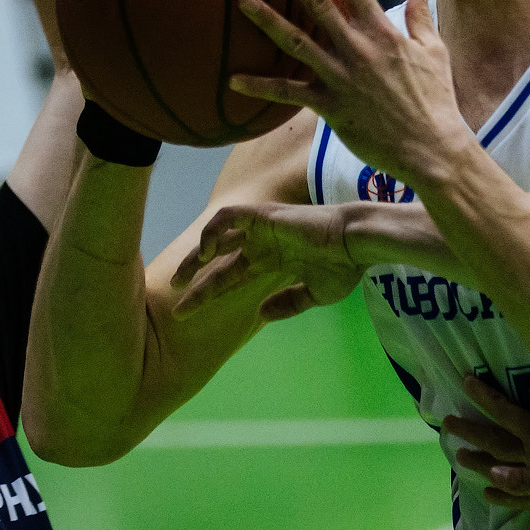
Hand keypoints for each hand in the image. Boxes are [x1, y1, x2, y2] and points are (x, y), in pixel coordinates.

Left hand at [169, 201, 361, 320]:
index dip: (206, 293)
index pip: (229, 277)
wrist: (357, 245)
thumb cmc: (343, 268)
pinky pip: (228, 217)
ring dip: (194, 255)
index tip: (184, 312)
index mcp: (271, 260)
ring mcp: (261, 228)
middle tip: (173, 294)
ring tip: (181, 278)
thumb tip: (261, 314)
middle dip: (192, 276)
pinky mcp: (263, 215)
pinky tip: (205, 253)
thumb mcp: (314, 295)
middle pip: (217, 259)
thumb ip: (288, 304)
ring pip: (216, 237)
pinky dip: (213, 232)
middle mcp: (261, 243)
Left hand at [231, 0, 466, 188]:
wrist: (432, 148)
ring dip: (269, 21)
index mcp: (383, 34)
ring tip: (244, 0)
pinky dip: (261, 87)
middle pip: (321, 6)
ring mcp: (342, 78)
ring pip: (298, 43)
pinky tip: (233, 80)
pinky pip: (289, 94)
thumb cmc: (436, 100)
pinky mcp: (331, 106)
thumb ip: (420, 17)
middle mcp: (358, 50)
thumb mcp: (435, 52)